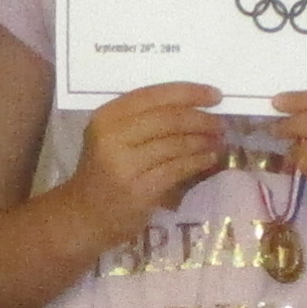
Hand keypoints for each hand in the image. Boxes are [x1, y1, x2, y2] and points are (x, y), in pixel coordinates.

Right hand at [54, 80, 229, 231]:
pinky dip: (198, 161)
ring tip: (218, 139)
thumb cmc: (104, 171)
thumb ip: (143, 119)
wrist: (85, 215)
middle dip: (201, 119)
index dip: (189, 93)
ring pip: (176, 144)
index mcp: (107, 117)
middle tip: (220, 122)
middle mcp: (113, 136)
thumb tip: (194, 105)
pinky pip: (178, 168)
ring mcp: (126, 164)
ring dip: (203, 140)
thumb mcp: (112, 137)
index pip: (154, 95)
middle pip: (169, 119)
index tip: (215, 95)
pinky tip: (210, 158)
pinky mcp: (140, 189)